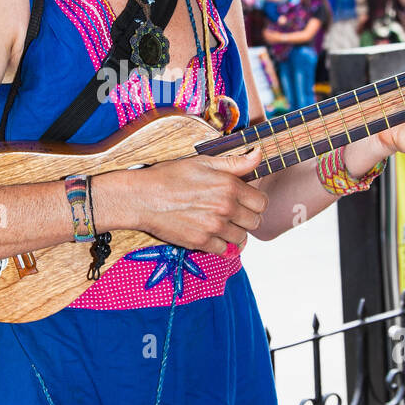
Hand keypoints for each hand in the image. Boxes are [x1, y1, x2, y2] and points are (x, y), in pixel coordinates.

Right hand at [125, 145, 268, 254]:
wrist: (142, 197)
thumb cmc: (170, 176)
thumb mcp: (203, 162)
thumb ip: (235, 162)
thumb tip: (260, 153)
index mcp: (229, 186)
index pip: (262, 202)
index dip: (255, 201)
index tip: (245, 201)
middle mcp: (225, 208)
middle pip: (255, 222)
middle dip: (247, 218)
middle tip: (233, 213)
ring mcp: (213, 227)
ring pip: (241, 239)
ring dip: (234, 232)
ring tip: (221, 224)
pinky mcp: (201, 243)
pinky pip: (224, 251)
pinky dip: (221, 245)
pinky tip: (212, 235)